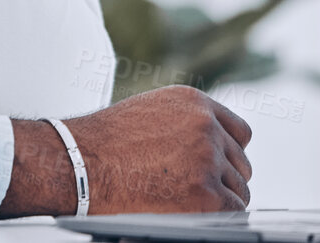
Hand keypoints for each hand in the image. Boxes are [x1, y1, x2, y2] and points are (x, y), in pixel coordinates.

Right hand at [1, 86, 253, 217]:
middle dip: (222, 178)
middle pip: (241, 163)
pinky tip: (191, 215)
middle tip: (194, 191)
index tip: (217, 168)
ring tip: (184, 203)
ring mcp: (209, 158)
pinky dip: (216, 218)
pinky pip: (233, 212)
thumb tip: (214, 148)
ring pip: (239, 190)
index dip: (228, 153)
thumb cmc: (103, 144)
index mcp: (194, 102)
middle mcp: (206, 126)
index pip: (240, 133)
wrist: (79, 164)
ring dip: (218, 200)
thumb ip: (184, 122)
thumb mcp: (149, 113)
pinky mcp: (207, 194)